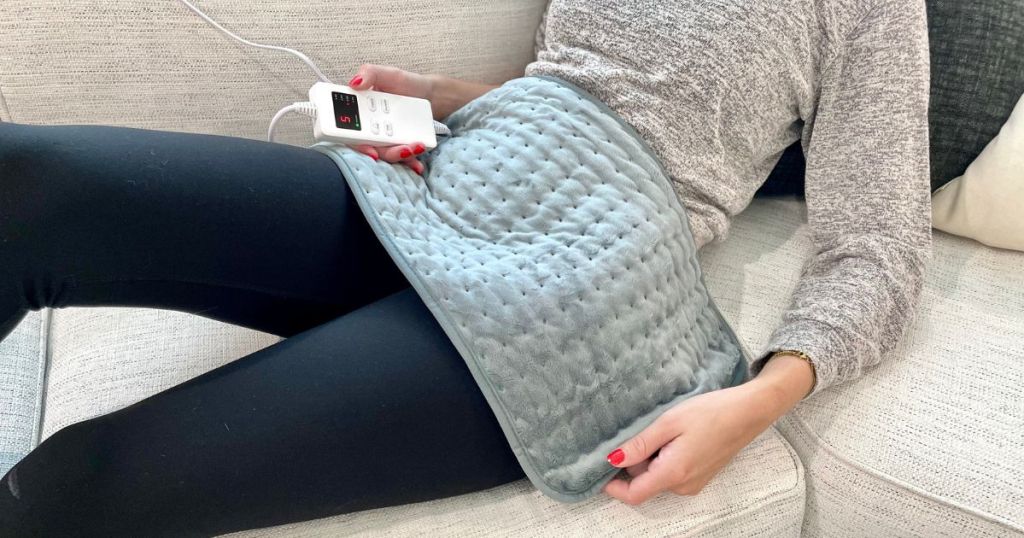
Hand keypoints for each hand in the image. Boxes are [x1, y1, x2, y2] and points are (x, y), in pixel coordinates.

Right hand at [346, 64, 433, 173]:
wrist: (429, 94)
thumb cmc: (404, 83)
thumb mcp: (387, 73)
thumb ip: (369, 73)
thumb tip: (354, 83)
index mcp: (360, 113)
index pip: (350, 131)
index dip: (356, 143)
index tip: (370, 149)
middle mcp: (370, 130)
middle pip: (369, 148)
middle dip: (384, 153)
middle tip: (401, 148)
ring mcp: (386, 140)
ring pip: (386, 155)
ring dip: (400, 156)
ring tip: (415, 147)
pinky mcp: (401, 146)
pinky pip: (402, 159)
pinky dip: (410, 163)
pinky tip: (418, 163)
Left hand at [602, 354, 812, 504]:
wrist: (749, 412)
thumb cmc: (711, 412)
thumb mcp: (669, 422)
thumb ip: (640, 445)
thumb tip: (613, 460)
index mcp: (673, 473)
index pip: (634, 495)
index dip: (613, 487)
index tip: (600, 469)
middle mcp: (684, 485)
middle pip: (645, 484)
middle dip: (634, 464)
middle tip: (637, 432)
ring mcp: (694, 483)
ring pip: (658, 478)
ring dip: (650, 459)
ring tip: (659, 430)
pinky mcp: (701, 476)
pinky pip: (672, 473)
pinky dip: (664, 459)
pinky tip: (673, 435)